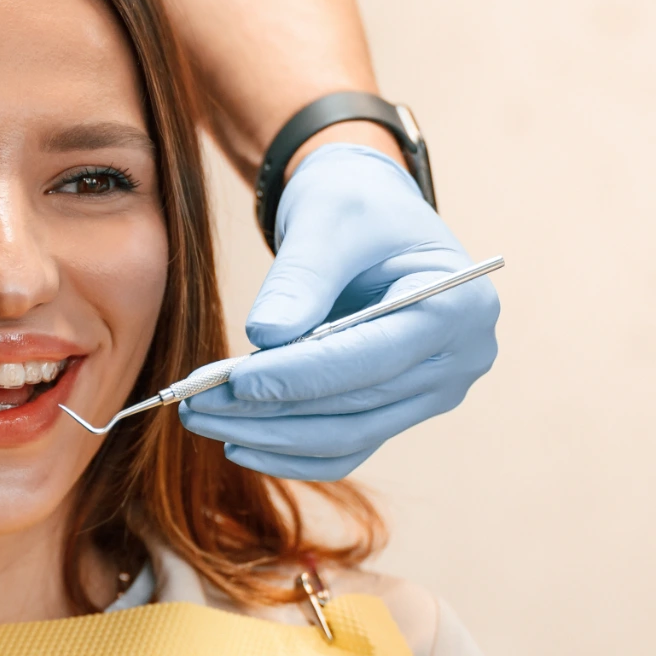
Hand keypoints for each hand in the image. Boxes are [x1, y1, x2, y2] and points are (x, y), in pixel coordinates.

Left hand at [179, 144, 498, 479]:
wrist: (371, 214)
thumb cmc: (356, 204)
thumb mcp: (327, 220)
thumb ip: (301, 277)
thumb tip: (264, 335)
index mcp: (458, 306)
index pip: (372, 359)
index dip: (300, 375)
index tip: (235, 380)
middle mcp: (459, 359)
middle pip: (357, 405)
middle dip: (271, 407)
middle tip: (197, 404)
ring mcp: (435, 391)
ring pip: (346, 435)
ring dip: (270, 434)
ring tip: (203, 417)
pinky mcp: (403, 409)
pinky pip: (346, 445)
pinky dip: (291, 451)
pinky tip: (238, 442)